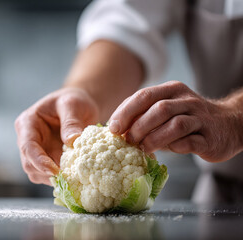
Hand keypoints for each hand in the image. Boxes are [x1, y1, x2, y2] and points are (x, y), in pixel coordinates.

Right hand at [15, 88, 98, 184]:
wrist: (79, 107)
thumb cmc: (72, 101)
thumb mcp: (72, 104)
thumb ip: (71, 121)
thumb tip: (71, 141)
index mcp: (28, 123)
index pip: (27, 146)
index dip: (38, 161)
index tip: (54, 170)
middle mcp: (27, 139)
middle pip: (29, 164)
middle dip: (47, 172)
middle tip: (69, 176)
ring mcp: (36, 152)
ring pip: (37, 174)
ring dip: (54, 178)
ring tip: (73, 174)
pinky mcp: (47, 161)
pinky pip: (49, 176)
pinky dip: (60, 178)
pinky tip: (74, 174)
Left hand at [109, 81, 242, 161]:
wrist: (228, 124)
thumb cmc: (187, 118)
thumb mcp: (166, 109)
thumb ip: (144, 114)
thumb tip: (116, 128)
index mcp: (172, 90)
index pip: (144, 95)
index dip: (125, 112)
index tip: (113, 128)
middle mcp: (187, 100)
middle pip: (158, 109)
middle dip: (138, 126)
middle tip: (128, 141)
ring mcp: (200, 118)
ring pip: (175, 125)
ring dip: (154, 138)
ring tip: (143, 149)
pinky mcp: (209, 137)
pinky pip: (189, 142)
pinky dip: (174, 147)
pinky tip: (167, 150)